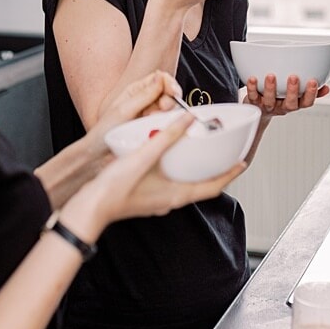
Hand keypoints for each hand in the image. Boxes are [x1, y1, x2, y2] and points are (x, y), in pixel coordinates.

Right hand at [82, 113, 246, 226]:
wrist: (88, 209)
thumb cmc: (114, 189)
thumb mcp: (144, 156)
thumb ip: (167, 136)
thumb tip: (187, 119)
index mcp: (176, 195)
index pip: (213, 187)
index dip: (229, 174)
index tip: (241, 163)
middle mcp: (170, 201)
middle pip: (201, 186)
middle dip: (214, 171)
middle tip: (223, 156)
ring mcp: (157, 201)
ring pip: (184, 185)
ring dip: (194, 171)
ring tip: (200, 154)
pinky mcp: (146, 198)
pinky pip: (169, 184)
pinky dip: (177, 172)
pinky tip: (169, 160)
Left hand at [85, 70, 181, 150]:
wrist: (98, 153)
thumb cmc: (105, 131)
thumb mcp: (124, 110)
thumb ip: (144, 95)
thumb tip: (160, 77)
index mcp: (135, 90)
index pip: (159, 78)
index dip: (169, 83)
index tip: (173, 92)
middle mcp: (144, 100)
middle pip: (168, 93)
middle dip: (170, 100)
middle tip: (164, 109)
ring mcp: (150, 114)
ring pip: (169, 108)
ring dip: (167, 113)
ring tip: (155, 121)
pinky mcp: (153, 127)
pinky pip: (166, 122)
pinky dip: (165, 124)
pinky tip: (157, 129)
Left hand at [245, 74, 329, 116]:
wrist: (258, 112)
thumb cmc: (280, 99)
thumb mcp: (297, 98)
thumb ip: (311, 92)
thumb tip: (326, 87)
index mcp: (295, 104)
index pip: (307, 102)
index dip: (311, 94)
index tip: (313, 81)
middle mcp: (282, 107)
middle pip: (290, 104)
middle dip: (293, 91)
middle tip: (294, 77)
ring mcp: (268, 106)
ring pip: (270, 101)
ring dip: (271, 89)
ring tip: (271, 76)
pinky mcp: (254, 103)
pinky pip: (252, 97)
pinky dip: (252, 87)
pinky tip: (253, 78)